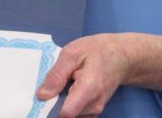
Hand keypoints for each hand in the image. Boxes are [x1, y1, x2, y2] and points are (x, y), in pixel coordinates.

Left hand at [36, 32, 161, 116]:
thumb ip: (56, 74)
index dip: (49, 109)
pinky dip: (67, 103)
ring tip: (64, 82)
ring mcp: (95, 111)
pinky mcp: (93, 112)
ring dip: (60, 101)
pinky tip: (69, 88)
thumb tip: (41, 95)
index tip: (40, 100)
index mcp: (89, 89)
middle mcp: (94, 106)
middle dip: (53, 102)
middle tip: (55, 82)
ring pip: (68, 114)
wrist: (122, 57)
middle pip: (65, 114)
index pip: (67, 113)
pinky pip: (74, 112)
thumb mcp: (72, 53)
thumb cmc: (97, 51)